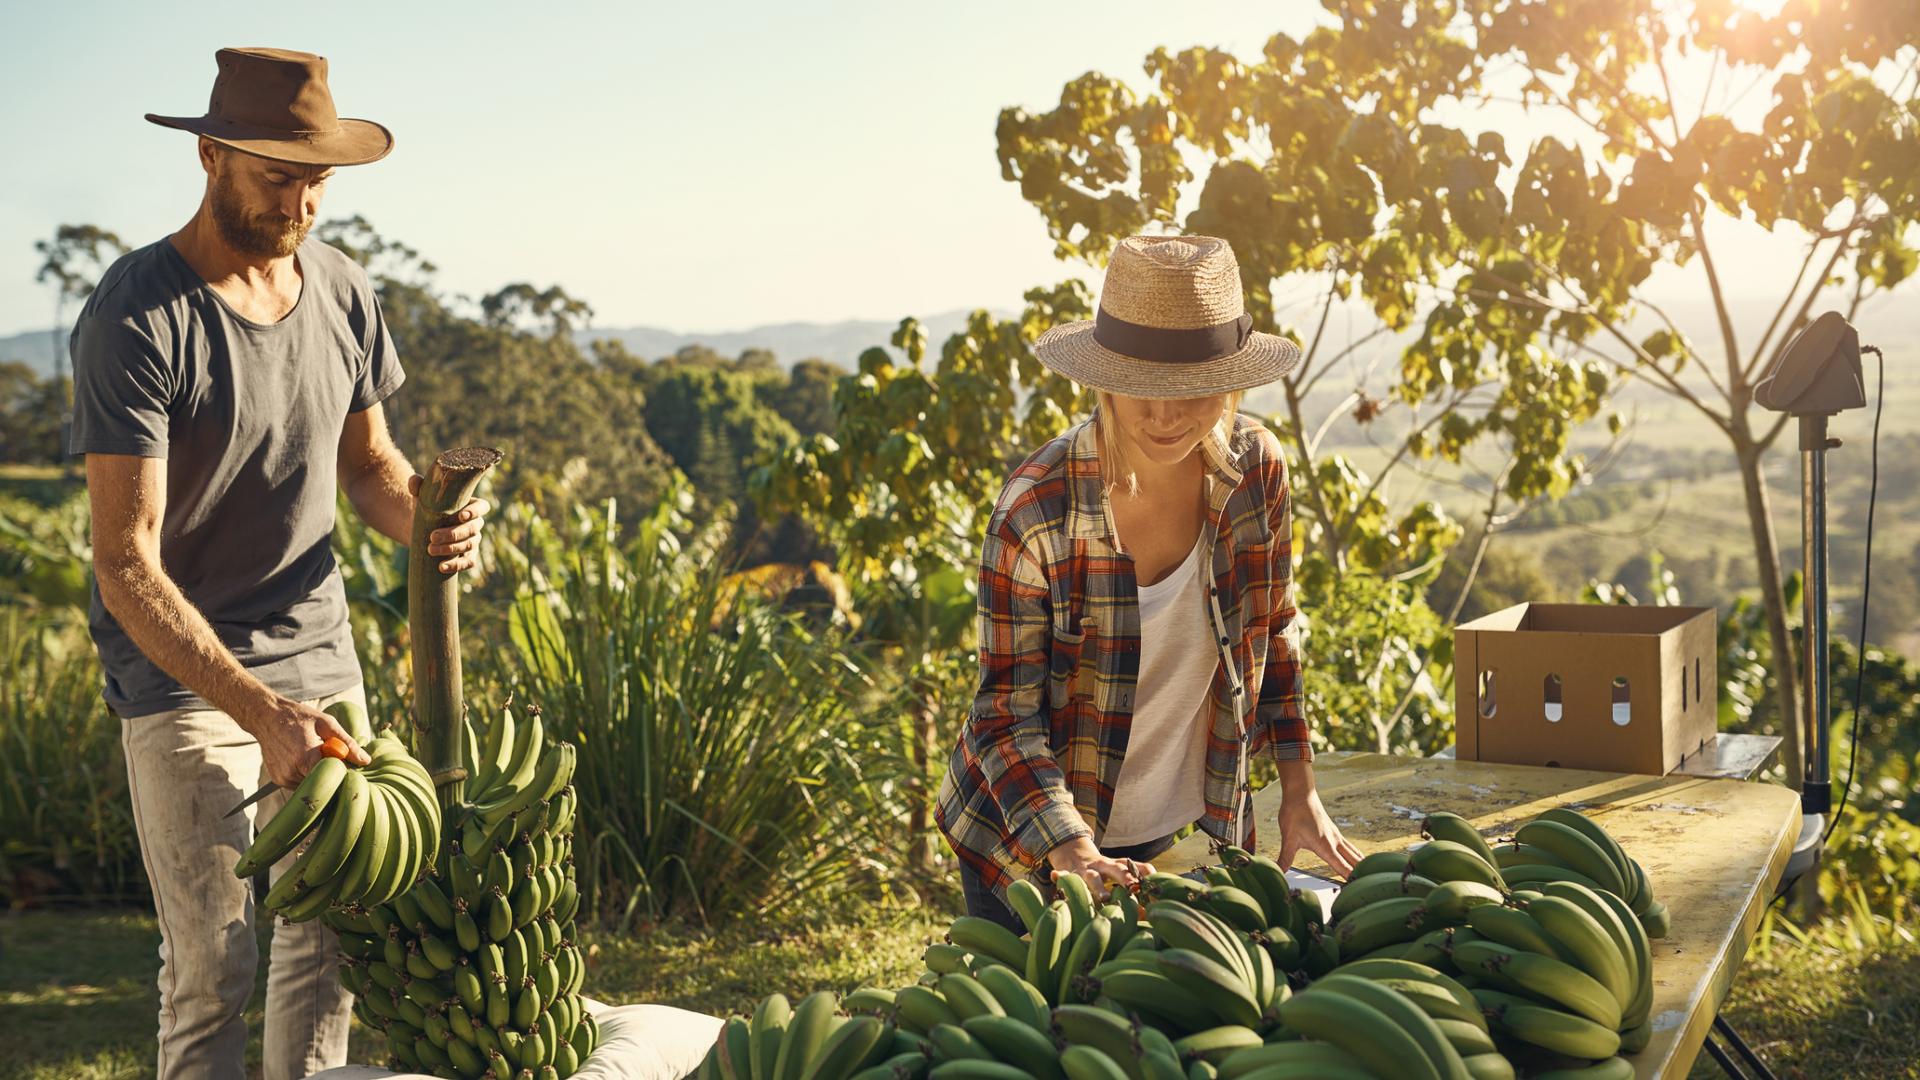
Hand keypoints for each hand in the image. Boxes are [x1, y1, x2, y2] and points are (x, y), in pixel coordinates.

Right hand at [248, 696, 370, 787]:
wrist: (267, 717)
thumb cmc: (299, 717)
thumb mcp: (327, 724)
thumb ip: (347, 743)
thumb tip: (365, 760)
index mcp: (305, 758)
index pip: (332, 778)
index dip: (343, 774)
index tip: (350, 767)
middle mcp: (292, 772)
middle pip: (322, 783)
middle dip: (332, 774)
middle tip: (335, 759)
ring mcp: (284, 778)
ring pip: (311, 785)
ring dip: (318, 775)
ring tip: (316, 755)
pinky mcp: (279, 780)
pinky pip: (300, 784)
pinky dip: (307, 775)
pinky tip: (305, 760)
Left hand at [409, 475, 490, 574]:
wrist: (423, 530)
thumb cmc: (428, 509)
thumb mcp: (423, 496)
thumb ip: (418, 485)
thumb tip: (414, 481)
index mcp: (471, 506)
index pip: (482, 507)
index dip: (475, 511)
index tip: (460, 516)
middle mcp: (476, 524)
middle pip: (472, 529)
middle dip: (453, 534)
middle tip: (432, 537)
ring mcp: (473, 541)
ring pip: (469, 545)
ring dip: (450, 549)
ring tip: (430, 550)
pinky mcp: (468, 556)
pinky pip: (468, 562)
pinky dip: (456, 565)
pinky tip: (441, 567)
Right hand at [1046, 836, 1154, 895]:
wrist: (1074, 853)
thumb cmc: (1103, 872)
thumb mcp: (1118, 872)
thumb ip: (1132, 888)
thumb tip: (1146, 914)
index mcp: (1119, 866)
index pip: (1134, 868)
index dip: (1143, 875)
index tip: (1153, 885)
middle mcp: (1104, 866)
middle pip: (1117, 870)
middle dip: (1126, 879)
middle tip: (1134, 889)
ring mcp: (1086, 870)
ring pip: (1093, 877)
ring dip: (1099, 886)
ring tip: (1104, 897)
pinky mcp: (1069, 873)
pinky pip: (1064, 874)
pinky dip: (1061, 876)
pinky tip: (1057, 876)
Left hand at [1275, 768, 1362, 878]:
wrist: (1301, 792)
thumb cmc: (1294, 813)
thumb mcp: (1288, 838)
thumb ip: (1285, 858)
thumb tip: (1278, 873)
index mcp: (1326, 847)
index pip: (1344, 868)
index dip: (1351, 880)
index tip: (1359, 891)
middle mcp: (1335, 842)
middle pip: (1354, 862)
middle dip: (1362, 875)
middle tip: (1370, 888)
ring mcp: (1336, 836)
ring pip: (1354, 853)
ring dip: (1361, 865)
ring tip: (1370, 877)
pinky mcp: (1334, 832)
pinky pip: (1349, 847)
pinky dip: (1356, 855)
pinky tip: (1357, 859)